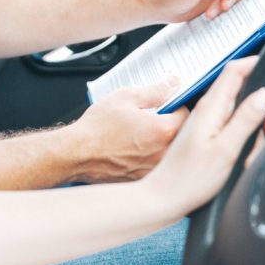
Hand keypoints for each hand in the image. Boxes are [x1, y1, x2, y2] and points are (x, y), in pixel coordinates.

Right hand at [66, 78, 187, 182]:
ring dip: (162, 143)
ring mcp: (154, 170)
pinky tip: (134, 150)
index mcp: (163, 130)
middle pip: (182, 135)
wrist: (76, 153)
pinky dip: (150, 157)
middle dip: (172, 124)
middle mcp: (163, 153)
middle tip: (154, 118)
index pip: (187, 114)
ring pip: (170, 153)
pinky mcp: (143, 179)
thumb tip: (172, 84)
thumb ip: (155, 91)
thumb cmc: (97, 128)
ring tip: (142, 135)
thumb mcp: (126, 97)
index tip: (167, 104)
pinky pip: (156, 166)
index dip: (176, 105)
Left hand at [144, 57, 264, 214]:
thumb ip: (246, 118)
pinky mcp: (209, 137)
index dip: (255, 64)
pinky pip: (235, 130)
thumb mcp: (226, 149)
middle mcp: (209, 111)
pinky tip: (242, 159)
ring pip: (243, 114)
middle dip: (263, 110)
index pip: (235, 71)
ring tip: (250, 154)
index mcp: (211, 108)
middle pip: (245, 94)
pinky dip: (245, 142)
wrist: (166, 198)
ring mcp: (209, 124)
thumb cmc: (190, 179)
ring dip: (255, 131)